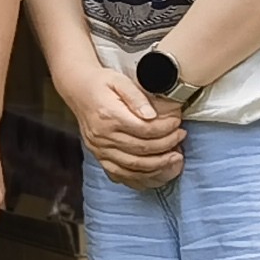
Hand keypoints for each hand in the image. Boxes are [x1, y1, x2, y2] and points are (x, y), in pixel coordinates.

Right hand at [64, 66, 187, 190]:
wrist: (78, 90)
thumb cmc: (102, 83)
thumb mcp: (120, 81)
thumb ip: (137, 97)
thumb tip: (151, 116)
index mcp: (109, 116)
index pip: (144, 130)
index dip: (166, 129)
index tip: (178, 123)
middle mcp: (102, 136)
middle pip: (141, 150)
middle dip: (167, 146)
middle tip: (181, 137)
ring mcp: (99, 149)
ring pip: (133, 166)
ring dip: (158, 165)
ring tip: (175, 157)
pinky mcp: (98, 156)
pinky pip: (120, 174)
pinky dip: (140, 178)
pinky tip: (156, 173)